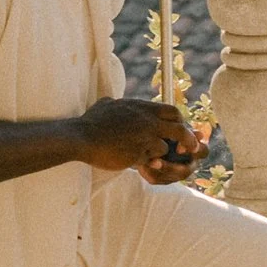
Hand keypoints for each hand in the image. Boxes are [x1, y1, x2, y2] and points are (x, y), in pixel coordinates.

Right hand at [79, 96, 201, 178]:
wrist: (82, 137)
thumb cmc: (91, 121)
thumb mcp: (105, 104)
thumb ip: (114, 102)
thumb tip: (111, 100)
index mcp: (142, 107)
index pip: (172, 111)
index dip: (178, 121)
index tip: (176, 130)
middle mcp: (147, 120)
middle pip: (179, 129)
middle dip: (184, 139)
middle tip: (183, 148)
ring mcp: (144, 138)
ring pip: (165, 148)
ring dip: (160, 154)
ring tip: (150, 158)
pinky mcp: (137, 154)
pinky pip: (151, 161)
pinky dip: (149, 164)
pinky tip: (140, 165)